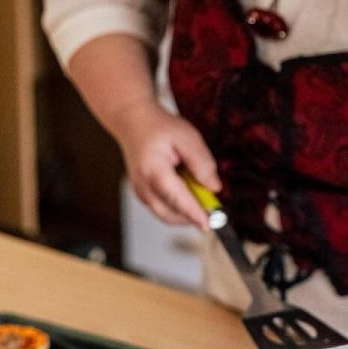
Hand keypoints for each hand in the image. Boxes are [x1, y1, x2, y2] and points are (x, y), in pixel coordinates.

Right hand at [111, 100, 220, 229]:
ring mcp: (141, 192)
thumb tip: (214, 188)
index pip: (176, 199)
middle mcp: (143, 186)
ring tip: (198, 191)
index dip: (194, 214)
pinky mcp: (143, 195)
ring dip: (186, 212)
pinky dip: (178, 207)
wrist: (134, 123)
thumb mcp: (188, 137)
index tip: (208, 225)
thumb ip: (202, 163)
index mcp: (153, 170)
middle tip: (212, 207)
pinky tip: (187, 191)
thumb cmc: (159, 128)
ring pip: (166, 215)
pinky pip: (163, 209)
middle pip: (170, 214)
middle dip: (193, 216)